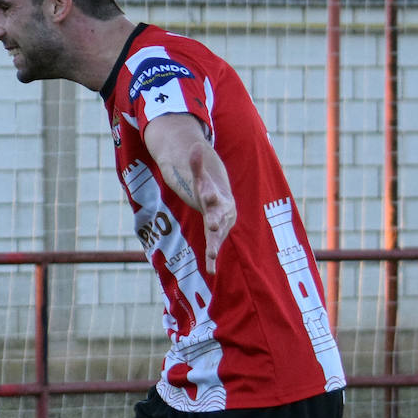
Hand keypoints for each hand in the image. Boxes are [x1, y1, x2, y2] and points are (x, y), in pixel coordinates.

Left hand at [190, 148, 235, 274]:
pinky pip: (213, 248)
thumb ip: (196, 163)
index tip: (207, 195)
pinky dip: (212, 260)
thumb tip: (194, 145)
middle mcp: (221, 214)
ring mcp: (219, 227)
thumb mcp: (201, 176)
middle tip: (213, 226)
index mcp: (218, 198)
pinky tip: (211, 272)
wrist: (223, 203)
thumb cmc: (209, 188)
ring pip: (217, 237)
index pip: (213, 195)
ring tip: (212, 255)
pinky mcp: (214, 237)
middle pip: (218, 217)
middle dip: (216, 222)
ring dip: (214, 245)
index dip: (211, 195)